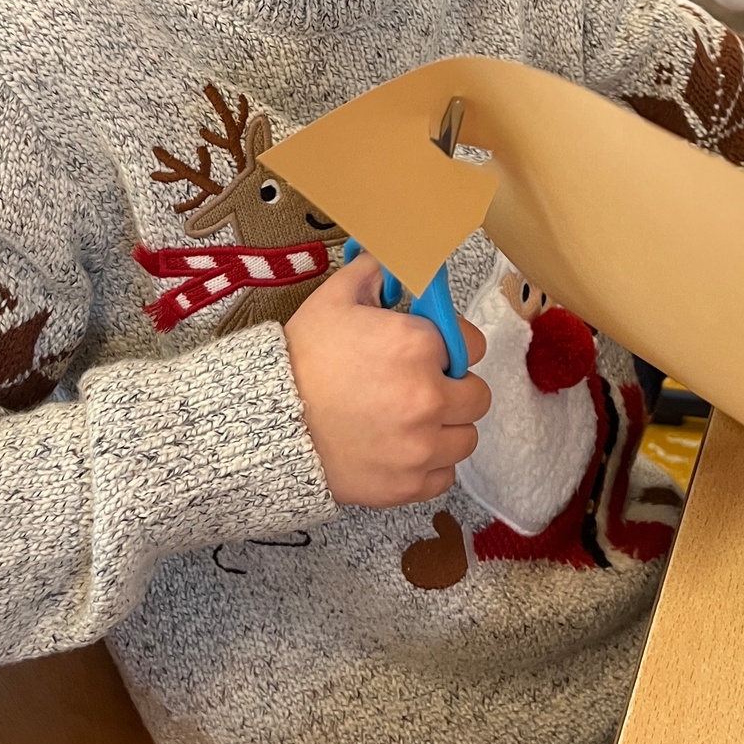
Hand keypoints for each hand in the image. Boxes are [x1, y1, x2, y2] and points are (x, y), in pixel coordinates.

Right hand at [284, 253, 490, 507]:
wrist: (266, 423)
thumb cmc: (301, 360)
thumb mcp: (336, 299)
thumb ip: (376, 273)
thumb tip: (398, 259)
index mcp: (418, 346)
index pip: (473, 345)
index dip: (454, 346)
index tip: (435, 352)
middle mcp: (428, 398)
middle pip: (477, 395)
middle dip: (455, 387)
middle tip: (422, 387)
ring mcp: (420, 447)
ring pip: (465, 438)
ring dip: (447, 428)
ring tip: (412, 421)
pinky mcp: (407, 484)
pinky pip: (443, 476)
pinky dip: (429, 465)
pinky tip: (402, 449)